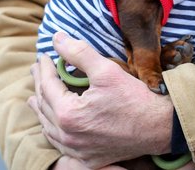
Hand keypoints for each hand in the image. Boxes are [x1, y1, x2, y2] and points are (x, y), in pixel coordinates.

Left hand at [29, 32, 173, 167]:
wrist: (159, 127)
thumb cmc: (135, 98)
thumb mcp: (106, 70)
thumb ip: (78, 53)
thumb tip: (57, 38)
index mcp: (68, 114)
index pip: (48, 86)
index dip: (44, 68)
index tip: (44, 56)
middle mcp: (68, 136)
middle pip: (45, 106)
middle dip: (40, 85)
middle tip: (37, 69)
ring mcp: (77, 151)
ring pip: (49, 128)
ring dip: (42, 110)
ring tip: (35, 97)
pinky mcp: (87, 159)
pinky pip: (61, 145)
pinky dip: (53, 131)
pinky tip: (52, 125)